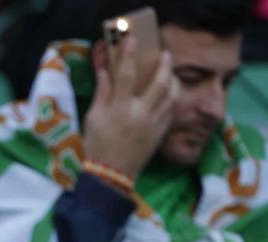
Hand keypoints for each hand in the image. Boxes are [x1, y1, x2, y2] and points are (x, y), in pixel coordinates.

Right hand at [83, 36, 176, 179]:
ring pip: (171, 95)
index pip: (127, 74)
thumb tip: (106, 71)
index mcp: (120, 108)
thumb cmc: (97, 146)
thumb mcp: (93, 118)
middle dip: (164, 65)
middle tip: (165, 55)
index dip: (129, 55)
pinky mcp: (161, 133)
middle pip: (160, 82)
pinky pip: (172, 111)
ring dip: (173, 81)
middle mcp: (141, 113)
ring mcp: (154, 123)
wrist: (110, 175)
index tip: (132, 40)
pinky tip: (171, 94)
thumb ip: (102, 93)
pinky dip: (173, 99)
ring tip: (171, 73)